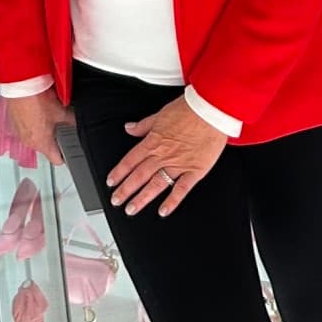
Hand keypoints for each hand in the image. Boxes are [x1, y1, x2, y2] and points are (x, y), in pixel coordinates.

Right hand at [6, 87, 75, 168]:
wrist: (21, 87)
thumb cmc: (37, 99)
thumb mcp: (60, 111)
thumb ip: (70, 120)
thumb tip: (76, 122)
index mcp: (42, 143)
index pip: (56, 160)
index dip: (65, 156)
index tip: (68, 152)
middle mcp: (29, 142)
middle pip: (45, 148)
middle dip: (53, 139)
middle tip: (59, 126)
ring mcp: (20, 134)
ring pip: (35, 138)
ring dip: (41, 130)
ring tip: (46, 116)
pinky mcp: (14, 124)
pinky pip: (25, 129)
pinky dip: (31, 123)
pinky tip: (36, 111)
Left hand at [107, 96, 226, 215]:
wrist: (210, 110)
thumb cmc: (189, 110)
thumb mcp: (160, 114)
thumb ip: (143, 125)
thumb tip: (129, 128)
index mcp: (154, 141)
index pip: (130, 160)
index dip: (119, 173)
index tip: (111, 182)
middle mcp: (163, 155)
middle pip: (139, 175)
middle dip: (125, 190)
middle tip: (116, 200)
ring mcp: (178, 164)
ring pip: (156, 184)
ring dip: (142, 198)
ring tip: (132, 209)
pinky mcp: (194, 170)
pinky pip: (181, 189)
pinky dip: (172, 201)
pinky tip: (163, 211)